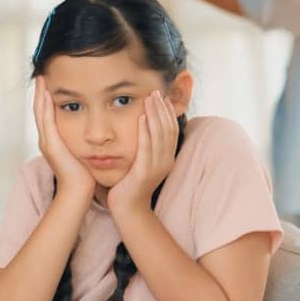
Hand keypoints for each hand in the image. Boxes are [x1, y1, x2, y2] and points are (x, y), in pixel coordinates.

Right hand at [33, 77, 93, 200]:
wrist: (78, 191)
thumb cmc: (83, 174)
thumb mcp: (81, 151)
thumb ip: (81, 140)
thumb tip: (90, 131)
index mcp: (53, 140)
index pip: (47, 114)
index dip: (46, 98)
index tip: (48, 82)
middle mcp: (47, 139)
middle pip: (40, 110)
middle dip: (40, 92)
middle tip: (41, 75)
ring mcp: (47, 142)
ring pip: (40, 113)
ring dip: (40, 95)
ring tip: (41, 79)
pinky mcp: (51, 145)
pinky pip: (46, 121)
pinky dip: (45, 107)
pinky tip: (47, 94)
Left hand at [107, 91, 179, 215]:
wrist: (128, 209)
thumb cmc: (130, 184)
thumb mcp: (142, 163)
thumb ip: (145, 148)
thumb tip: (142, 127)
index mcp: (167, 158)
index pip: (171, 129)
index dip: (167, 112)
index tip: (161, 96)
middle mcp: (166, 161)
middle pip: (167, 128)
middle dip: (162, 108)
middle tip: (155, 91)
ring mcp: (157, 166)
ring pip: (159, 135)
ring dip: (154, 114)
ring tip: (149, 98)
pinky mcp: (145, 171)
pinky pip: (147, 147)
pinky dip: (145, 131)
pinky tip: (142, 117)